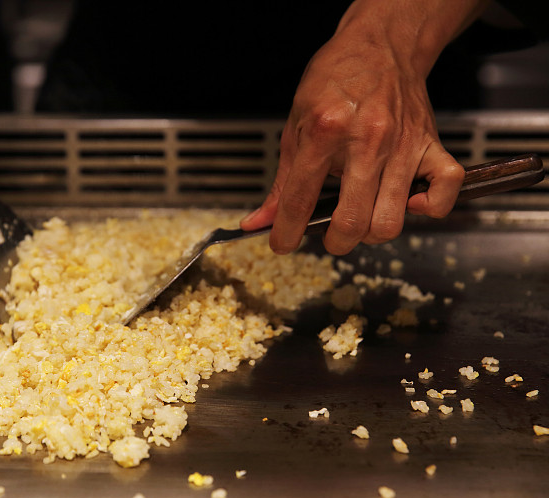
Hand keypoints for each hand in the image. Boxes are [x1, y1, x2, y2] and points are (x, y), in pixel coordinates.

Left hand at [241, 0, 486, 254]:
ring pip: (392, 220)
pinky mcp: (432, 145)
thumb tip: (259, 221)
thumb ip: (281, 180)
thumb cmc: (336, 82)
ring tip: (362, 220)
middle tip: (329, 236)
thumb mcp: (295, 125)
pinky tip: (408, 203)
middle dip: (335, 242)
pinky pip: (445, 192)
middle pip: (354, 221)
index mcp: (325, 132)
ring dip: (372, 233)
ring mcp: (404, 145)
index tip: (283, 244)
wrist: (380, 46)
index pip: (301, 199)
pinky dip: (429, 208)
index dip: (286, 232)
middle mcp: (368, 141)